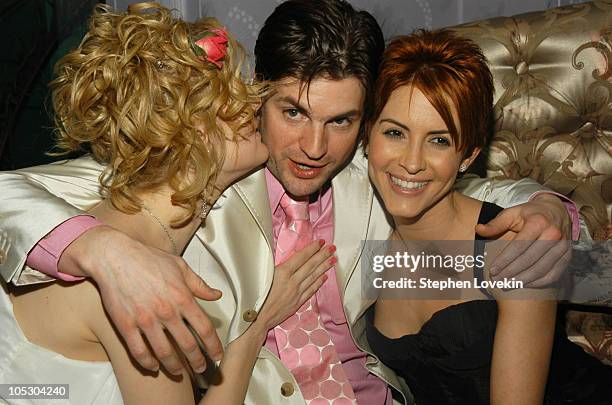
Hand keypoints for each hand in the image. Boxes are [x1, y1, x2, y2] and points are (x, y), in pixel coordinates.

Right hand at [58, 225, 222, 374]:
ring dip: (174, 366)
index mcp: (182, 297)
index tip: (217, 354)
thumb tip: (216, 295)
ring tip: (179, 371)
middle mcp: (166, 311)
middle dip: (197, 361)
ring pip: (164, 353)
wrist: (114, 256)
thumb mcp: (180, 267)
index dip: (214, 345)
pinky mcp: (126, 325)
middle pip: (187, 345)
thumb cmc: (147, 258)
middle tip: (201, 368)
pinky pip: (138, 352)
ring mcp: (145, 320)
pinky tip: (154, 366)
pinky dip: (148, 363)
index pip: (204, 328)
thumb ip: (199, 285)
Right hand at [252, 240, 335, 338]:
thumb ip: (276, 267)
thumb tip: (287, 259)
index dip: (312, 249)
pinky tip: (324, 277)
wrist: (256, 318)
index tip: (320, 242)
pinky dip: (318, 283)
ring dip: (324, 267)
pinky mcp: (297, 302)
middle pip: (311, 265)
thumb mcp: (263, 275)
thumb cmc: (255, 295)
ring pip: (313, 277)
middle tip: (332, 248)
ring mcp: (296, 292)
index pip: (301, 257)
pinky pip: (311, 290)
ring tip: (333, 260)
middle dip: (322, 255)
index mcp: (283, 273)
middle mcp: (292, 282)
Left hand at [475, 195, 571, 286]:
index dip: (504, 260)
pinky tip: (526, 285)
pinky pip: (554, 274)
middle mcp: (553, 234)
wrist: (557, 210)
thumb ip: (495, 223)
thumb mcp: (512, 213)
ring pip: (541, 269)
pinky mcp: (568, 255)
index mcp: (538, 222)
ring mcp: (563, 246)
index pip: (518, 246)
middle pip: (529, 260)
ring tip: (508, 284)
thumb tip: (478, 229)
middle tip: (498, 281)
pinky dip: (539, 282)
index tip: (493, 270)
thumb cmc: (530, 213)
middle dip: (511, 272)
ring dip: (523, 280)